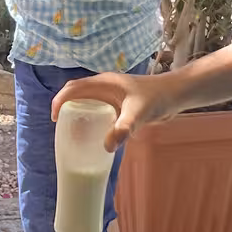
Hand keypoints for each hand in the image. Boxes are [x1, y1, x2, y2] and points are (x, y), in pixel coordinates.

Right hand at [51, 71, 173, 151]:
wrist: (176, 95)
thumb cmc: (157, 99)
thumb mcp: (138, 114)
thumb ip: (123, 129)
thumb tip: (106, 147)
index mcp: (103, 83)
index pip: (73, 88)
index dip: (59, 101)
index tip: (54, 119)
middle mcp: (104, 86)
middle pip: (76, 94)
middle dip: (65, 108)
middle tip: (62, 129)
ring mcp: (111, 94)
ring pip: (86, 102)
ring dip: (77, 113)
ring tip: (73, 133)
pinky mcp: (118, 103)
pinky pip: (97, 109)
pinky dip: (90, 119)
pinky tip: (94, 134)